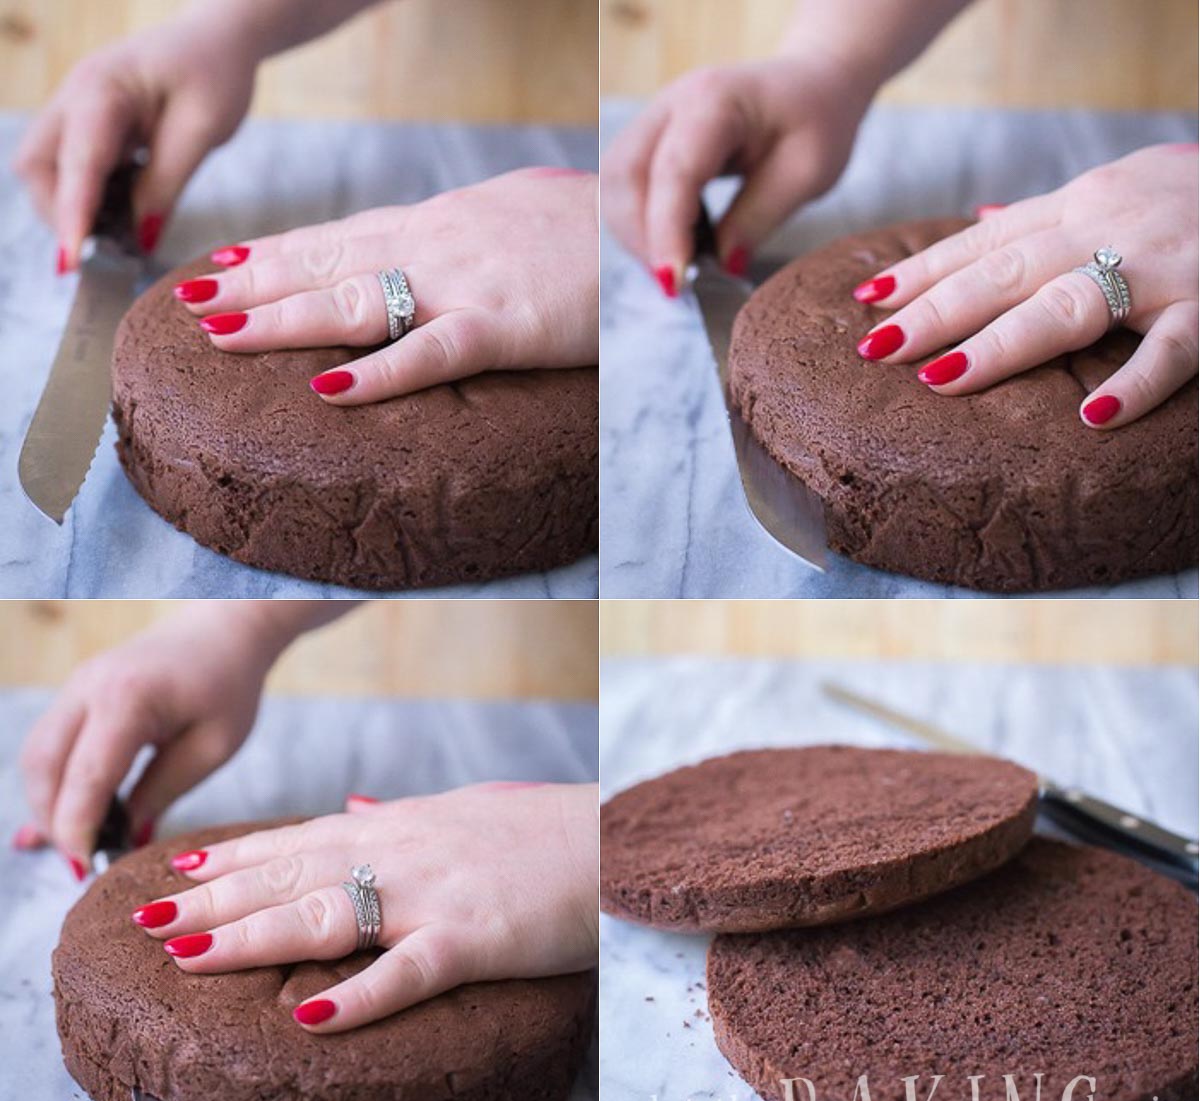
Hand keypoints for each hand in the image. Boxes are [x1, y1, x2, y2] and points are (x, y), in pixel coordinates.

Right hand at [12, 9, 256, 269]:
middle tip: (105, 249)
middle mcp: (76, 96)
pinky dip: (89, 196)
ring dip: (73, 207)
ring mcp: (76, 108)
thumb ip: (166, 184)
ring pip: (47, 168)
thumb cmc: (215, 74)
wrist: (218, 39)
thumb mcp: (202, 131)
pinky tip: (126, 209)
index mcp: (103, 90)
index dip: (72, 216)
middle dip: (61, 213)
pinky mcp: (88, 123)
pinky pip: (71, 167)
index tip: (72, 261)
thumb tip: (138, 237)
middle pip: (38, 166)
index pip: (77, 164)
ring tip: (120, 232)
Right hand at [16, 603, 284, 876]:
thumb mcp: (213, 747)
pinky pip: (48, 744)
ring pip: (36, 758)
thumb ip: (164, 791)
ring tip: (81, 841)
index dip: (79, 828)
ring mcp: (76, 686)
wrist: (225, 629)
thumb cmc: (229, 684)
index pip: (86, 776)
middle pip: (44, 768)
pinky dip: (53, 782)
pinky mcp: (77, 692)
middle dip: (56, 822)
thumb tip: (127, 838)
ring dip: (49, 804)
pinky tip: (64, 817)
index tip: (87, 868)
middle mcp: (88, 687)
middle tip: (84, 861)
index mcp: (128, 699)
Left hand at [129, 782, 598, 1032]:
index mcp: (400, 827)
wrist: (614, 838)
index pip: (299, 839)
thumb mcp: (465, 809)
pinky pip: (409, 970)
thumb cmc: (543, 831)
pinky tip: (308, 1017)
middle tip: (143, 918)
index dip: (233, 858)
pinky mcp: (475, 937)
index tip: (175, 871)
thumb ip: (404, 815)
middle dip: (214, 898)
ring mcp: (434, 894)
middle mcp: (402, 853)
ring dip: (251, 936)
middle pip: (292, 875)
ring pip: (326, 914)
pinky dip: (358, 996)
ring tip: (184, 955)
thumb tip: (355, 808)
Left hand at [171, 167, 598, 404]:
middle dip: (255, 284)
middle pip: (329, 262)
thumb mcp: (518, 214)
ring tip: (221, 335)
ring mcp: (465, 283)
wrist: (652, 225)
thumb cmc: (593, 227)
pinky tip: (330, 390)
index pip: (341, 234)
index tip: (224, 266)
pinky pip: (431, 352)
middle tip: (191, 304)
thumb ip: (470, 233)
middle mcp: (436, 245)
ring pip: (357, 300)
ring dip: (284, 319)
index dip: (277, 252)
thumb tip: (444, 246)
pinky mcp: (505, 326)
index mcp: (440, 223)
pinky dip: (380, 373)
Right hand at [601, 56, 870, 294]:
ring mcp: (655, 120)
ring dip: (635, 235)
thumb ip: (760, 217)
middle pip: (624, 175)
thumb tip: (721, 265)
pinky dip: (639, 225)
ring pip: (614, 184)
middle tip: (678, 282)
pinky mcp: (650, 142)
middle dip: (642, 238)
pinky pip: (623, 187)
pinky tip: (673, 245)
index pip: (673, 171)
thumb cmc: (817, 122)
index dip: (667, 231)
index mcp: (715, 101)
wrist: (812, 84)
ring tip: (678, 265)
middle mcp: (671, 104)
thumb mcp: (808, 173)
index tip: (674, 283)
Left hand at [852, 143, 1199, 429]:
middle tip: (877, 348)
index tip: (868, 301)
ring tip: (943, 379)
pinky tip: (1094, 419)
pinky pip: (1174, 349)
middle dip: (937, 311)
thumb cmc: (1190, 195)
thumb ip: (1044, 216)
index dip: (923, 271)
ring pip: (1070, 305)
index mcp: (1079, 206)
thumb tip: (975, 223)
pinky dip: (1137, 383)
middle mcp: (1108, 229)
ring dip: (1003, 344)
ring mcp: (1161, 267)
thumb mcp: (1113, 190)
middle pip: (1006, 273)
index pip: (983, 242)